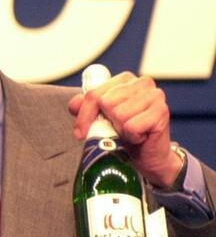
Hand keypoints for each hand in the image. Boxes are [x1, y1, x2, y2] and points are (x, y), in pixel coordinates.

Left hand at [68, 71, 183, 188]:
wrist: (146, 156)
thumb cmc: (122, 135)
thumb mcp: (98, 119)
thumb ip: (84, 108)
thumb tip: (74, 104)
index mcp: (125, 80)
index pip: (94, 93)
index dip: (84, 115)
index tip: (81, 132)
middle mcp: (142, 83)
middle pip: (105, 102)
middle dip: (104, 122)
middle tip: (114, 131)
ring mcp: (155, 95)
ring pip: (119, 114)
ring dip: (120, 129)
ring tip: (129, 132)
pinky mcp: (162, 111)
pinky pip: (132, 126)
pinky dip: (132, 136)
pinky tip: (140, 136)